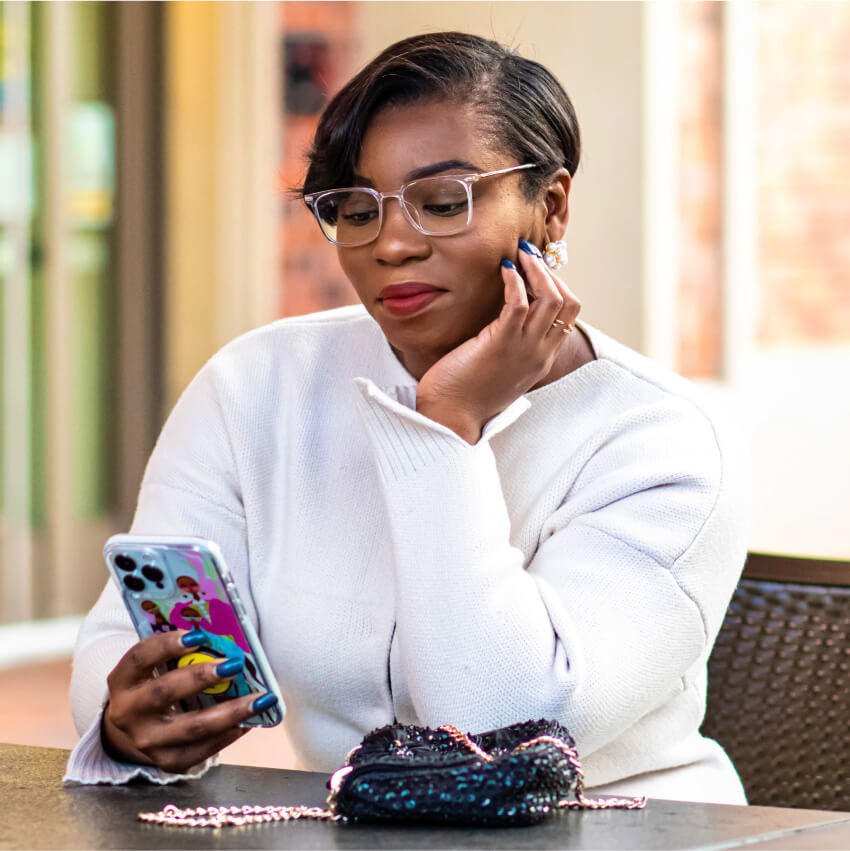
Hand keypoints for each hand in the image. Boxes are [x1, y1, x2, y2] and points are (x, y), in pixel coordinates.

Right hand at [101, 630, 272, 773]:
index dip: (166, 645)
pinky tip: (249, 721)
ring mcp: (146, 742)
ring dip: (230, 711)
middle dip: (201, 677)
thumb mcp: (157, 665)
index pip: (140, 658)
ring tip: (260, 699)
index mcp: (123, 680)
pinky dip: (229, 734)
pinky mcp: (167, 761)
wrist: (139, 727)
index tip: (198, 634)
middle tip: (234, 665)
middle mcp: (128, 713)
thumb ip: (182, 651)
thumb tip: (227, 638)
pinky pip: (202, 750)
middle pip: (165, 692)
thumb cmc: (157, 682)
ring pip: (191, 728)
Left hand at [416, 239, 580, 442]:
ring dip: (536, 270)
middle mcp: (539, 354)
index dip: (556, 285)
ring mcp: (523, 350)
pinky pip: (518, 303)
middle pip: (568, 303)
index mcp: (541, 359)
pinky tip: (503, 271)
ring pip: (551, 299)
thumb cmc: (464, 393)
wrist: (449, 418)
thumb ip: (507, 342)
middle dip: (550, 273)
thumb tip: (501, 313)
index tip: (535, 270)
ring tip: (518, 256)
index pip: (568, 315)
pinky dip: (514, 281)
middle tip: (527, 255)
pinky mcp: (500, 344)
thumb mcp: (497, 366)